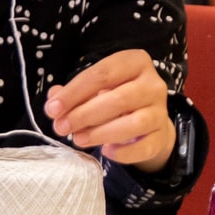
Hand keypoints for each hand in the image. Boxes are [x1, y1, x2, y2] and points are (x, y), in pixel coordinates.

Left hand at [47, 50, 174, 174]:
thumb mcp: (97, 88)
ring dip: (101, 133)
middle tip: (61, 127)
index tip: (52, 109)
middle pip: (118, 98)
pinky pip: (144, 146)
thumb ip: (75, 92)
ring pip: (134, 123)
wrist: (148, 120)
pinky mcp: (162, 136)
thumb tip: (54, 100)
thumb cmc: (117, 98)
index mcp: (135, 62)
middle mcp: (153, 84)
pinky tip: (106, 151)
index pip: (103, 74)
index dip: (74, 92)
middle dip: (84, 114)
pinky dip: (123, 152)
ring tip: (78, 139)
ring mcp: (161, 111)